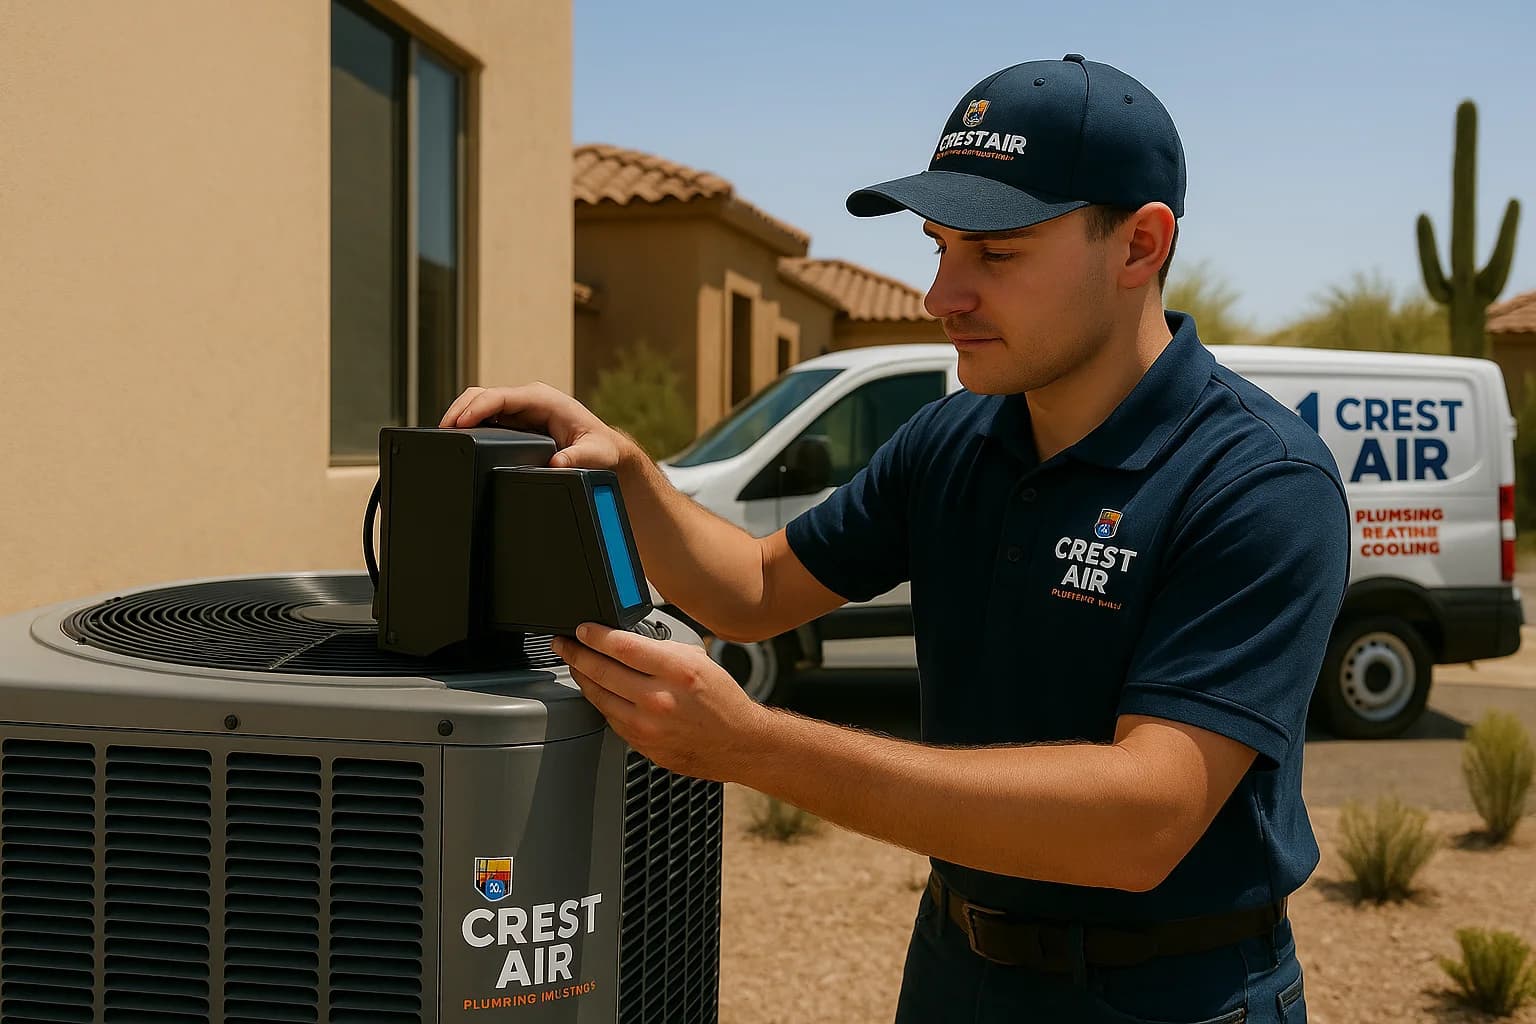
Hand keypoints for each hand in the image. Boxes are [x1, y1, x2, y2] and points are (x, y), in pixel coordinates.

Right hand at [438, 382, 628, 470]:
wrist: (603, 451)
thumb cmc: (600, 447)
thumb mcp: (594, 454)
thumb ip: (577, 458)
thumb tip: (557, 463)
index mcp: (543, 399)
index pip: (502, 396)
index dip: (477, 407)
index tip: (460, 422)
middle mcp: (528, 400)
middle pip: (483, 396)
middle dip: (460, 410)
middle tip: (442, 431)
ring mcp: (518, 410)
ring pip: (480, 405)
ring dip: (460, 417)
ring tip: (443, 436)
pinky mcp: (513, 422)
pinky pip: (485, 419)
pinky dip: (468, 426)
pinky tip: (457, 439)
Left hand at [551, 623, 770, 780]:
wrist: (736, 742)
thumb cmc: (721, 700)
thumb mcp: (697, 659)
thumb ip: (660, 648)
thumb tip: (625, 640)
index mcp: (676, 671)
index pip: (621, 646)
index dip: (594, 635)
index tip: (581, 629)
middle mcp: (659, 699)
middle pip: (601, 670)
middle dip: (575, 653)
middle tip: (563, 644)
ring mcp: (647, 726)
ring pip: (598, 697)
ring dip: (582, 678)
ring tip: (575, 664)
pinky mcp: (641, 744)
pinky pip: (609, 718)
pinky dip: (600, 701)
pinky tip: (598, 690)